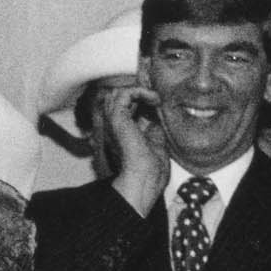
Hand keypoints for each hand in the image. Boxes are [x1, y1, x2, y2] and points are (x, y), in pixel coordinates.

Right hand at [101, 83, 168, 216]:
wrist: (145, 179)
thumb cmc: (151, 172)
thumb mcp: (156, 143)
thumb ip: (153, 128)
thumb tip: (157, 115)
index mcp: (121, 135)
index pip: (125, 108)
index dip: (141, 99)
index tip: (158, 100)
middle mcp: (113, 128)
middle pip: (118, 98)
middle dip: (138, 92)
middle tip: (156, 97)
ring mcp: (112, 123)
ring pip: (117, 93)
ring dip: (138, 90)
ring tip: (154, 98)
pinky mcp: (117, 119)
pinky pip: (123, 94)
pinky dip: (139, 91)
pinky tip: (153, 99)